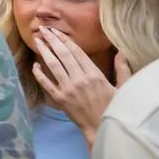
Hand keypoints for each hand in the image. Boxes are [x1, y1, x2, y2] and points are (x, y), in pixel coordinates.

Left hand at [28, 25, 123, 140]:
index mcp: (95, 75)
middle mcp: (80, 79)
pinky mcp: (60, 99)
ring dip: (44, 51)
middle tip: (43, 29)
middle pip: (63, 55)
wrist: (102, 129)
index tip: (57, 31)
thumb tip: (121, 52)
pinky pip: (46, 84)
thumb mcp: (124, 89)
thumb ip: (122, 69)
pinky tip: (35, 64)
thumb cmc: (114, 109)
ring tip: (37, 40)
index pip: (77, 52)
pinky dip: (39, 73)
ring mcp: (68, 89)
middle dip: (52, 40)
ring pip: (53, 66)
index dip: (66, 40)